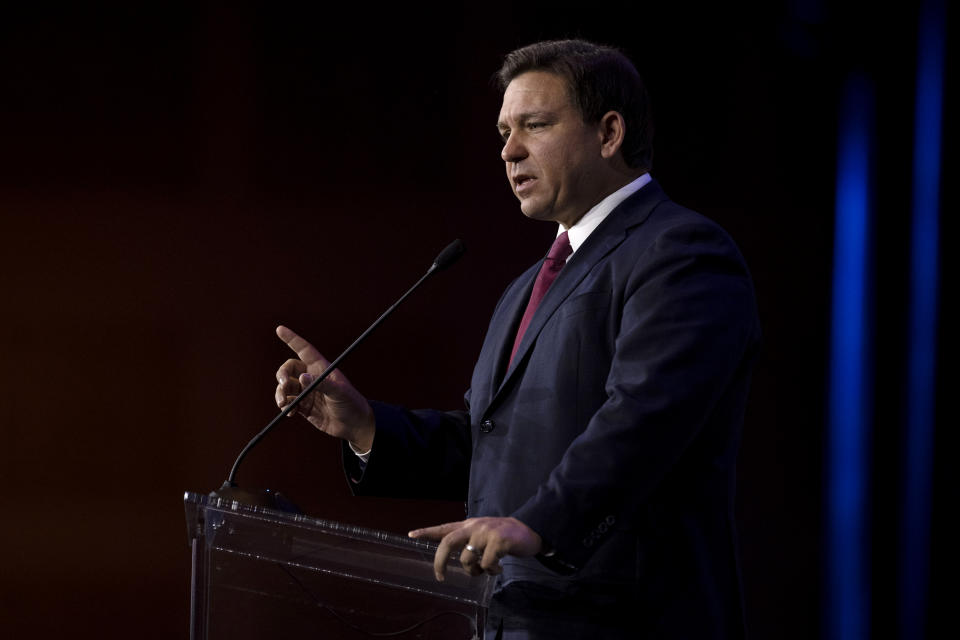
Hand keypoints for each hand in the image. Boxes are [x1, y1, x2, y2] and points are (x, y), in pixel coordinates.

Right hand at [274, 325, 374, 450]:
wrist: (354, 425)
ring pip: (285, 387)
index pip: (304, 349)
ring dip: (280, 393)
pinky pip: (287, 402)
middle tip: (282, 384)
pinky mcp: (303, 406)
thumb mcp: (340, 392)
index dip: (292, 339)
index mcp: (321, 368)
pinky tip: (290, 412)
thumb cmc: (351, 403)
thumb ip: (321, 384)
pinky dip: (285, 406)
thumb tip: (301, 378)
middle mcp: (312, 378)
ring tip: (284, 403)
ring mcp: (306, 392)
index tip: (279, 329)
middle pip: (288, 369)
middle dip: (281, 374)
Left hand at [408, 517, 542, 580]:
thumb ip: (469, 541)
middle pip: (448, 543)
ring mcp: (486, 533)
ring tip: (486, 570)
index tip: (411, 535)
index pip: (444, 527)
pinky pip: (486, 564)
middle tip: (440, 577)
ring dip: (474, 571)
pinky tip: (499, 568)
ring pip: (467, 559)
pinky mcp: (498, 541)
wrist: (529, 530)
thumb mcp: (484, 533)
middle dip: (439, 562)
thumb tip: (458, 561)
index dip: (427, 531)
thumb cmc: (504, 536)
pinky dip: (491, 571)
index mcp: (469, 525)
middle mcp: (474, 526)